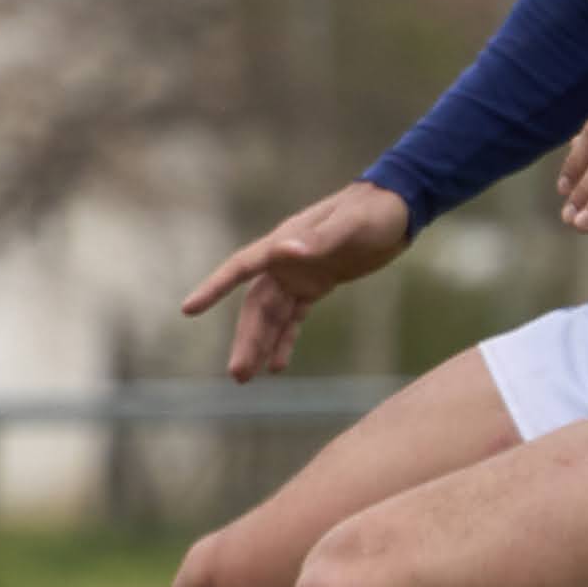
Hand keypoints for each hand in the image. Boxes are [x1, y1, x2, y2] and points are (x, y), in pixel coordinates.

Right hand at [178, 181, 413, 382]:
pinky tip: (277, 366)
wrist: (398, 208)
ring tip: (246, 378)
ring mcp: (299, 274)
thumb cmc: (374, 211)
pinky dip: (284, 340)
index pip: (241, 268)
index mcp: (285, 243)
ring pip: (271, 316)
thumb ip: (320, 239)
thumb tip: (286, 250)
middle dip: (245, 338)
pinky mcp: (317, 285)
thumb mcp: (351, 225)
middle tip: (237, 373)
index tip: (188, 310)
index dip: (214, 288)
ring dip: (259, 344)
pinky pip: (293, 318)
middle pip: (255, 305)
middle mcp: (285, 261)